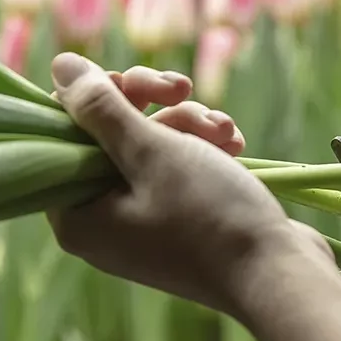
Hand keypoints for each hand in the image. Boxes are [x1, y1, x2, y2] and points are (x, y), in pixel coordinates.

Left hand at [46, 52, 331, 314]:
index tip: (134, 85)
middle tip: (184, 89)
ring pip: (150, 145)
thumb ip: (101, 108)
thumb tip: (61, 66)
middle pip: (109, 135)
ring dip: (187, 124)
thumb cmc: (208, 215)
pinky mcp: (178, 222)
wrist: (278, 274)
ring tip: (223, 131)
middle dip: (154, 106)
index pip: (63, 134)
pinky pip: (177, 169)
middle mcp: (101, 223)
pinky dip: (203, 149)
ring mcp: (142, 224)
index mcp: (76, 216)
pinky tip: (234, 145)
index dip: (97, 99)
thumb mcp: (151, 151)